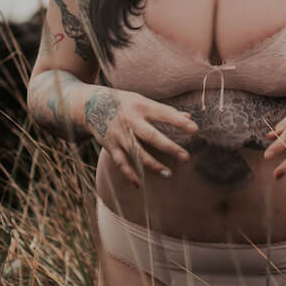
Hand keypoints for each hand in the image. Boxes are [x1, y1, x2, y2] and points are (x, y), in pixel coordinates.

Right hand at [83, 88, 199, 187]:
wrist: (90, 104)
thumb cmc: (124, 102)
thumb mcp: (142, 101)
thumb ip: (164, 111)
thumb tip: (188, 118)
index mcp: (141, 106)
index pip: (164, 114)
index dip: (179, 122)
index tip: (195, 130)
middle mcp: (130, 121)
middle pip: (151, 136)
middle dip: (169, 147)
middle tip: (185, 157)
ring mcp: (120, 134)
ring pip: (137, 153)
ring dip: (152, 165)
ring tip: (168, 174)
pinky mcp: (111, 146)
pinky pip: (121, 163)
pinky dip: (129, 174)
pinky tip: (139, 184)